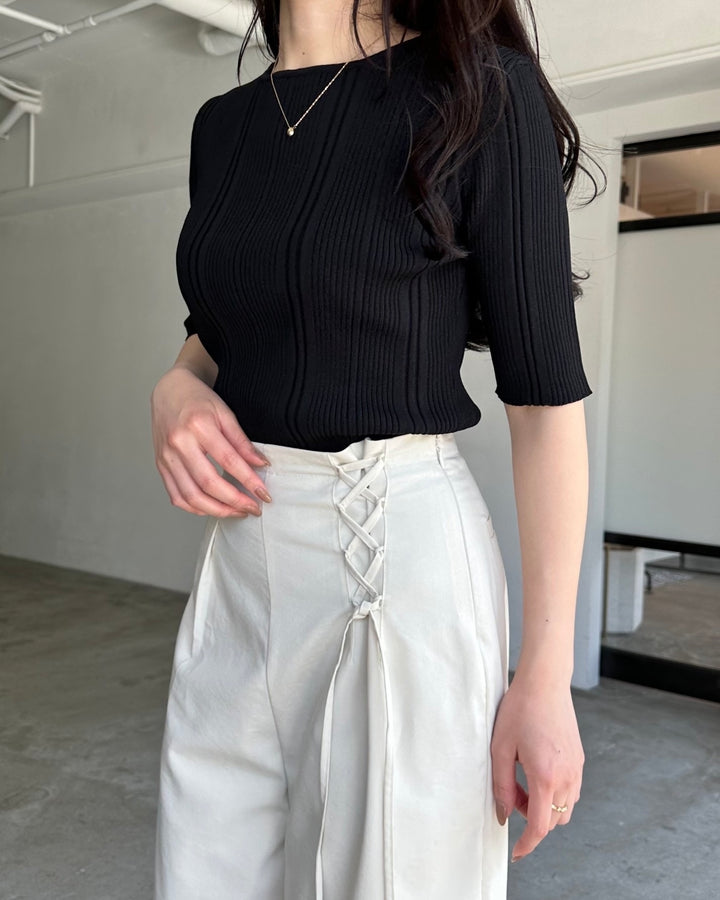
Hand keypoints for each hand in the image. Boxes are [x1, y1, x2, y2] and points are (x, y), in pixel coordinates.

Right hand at [151, 367, 271, 516]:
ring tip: (236, 511)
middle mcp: (178, 443)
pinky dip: (195, 508)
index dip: (248, 481)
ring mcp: (166, 457)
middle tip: (253, 508)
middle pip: (208, 483)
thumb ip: (242, 441)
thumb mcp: (225, 413)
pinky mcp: (160, 466)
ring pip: (191, 496)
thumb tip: (260, 465)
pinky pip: (176, 496)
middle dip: (234, 501)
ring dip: (217, 510)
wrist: (169, 390)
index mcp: (198, 426)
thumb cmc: (197, 399)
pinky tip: (212, 508)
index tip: (263, 494)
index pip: (228, 461)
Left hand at [490, 670, 583, 861]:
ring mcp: (577, 769)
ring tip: (522, 779)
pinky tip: (535, 769)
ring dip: (544, 806)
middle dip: (532, 818)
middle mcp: (567, 777)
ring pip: (564, 808)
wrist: (545, 682)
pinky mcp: (579, 760)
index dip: (528, 844)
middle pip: (554, 821)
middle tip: (510, 793)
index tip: (516, 852)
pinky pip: (570, 790)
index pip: (540, 826)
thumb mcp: (500, 748)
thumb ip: (501, 785)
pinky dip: (554, 792)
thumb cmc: (520, 710)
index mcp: (545, 776)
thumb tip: (503, 815)